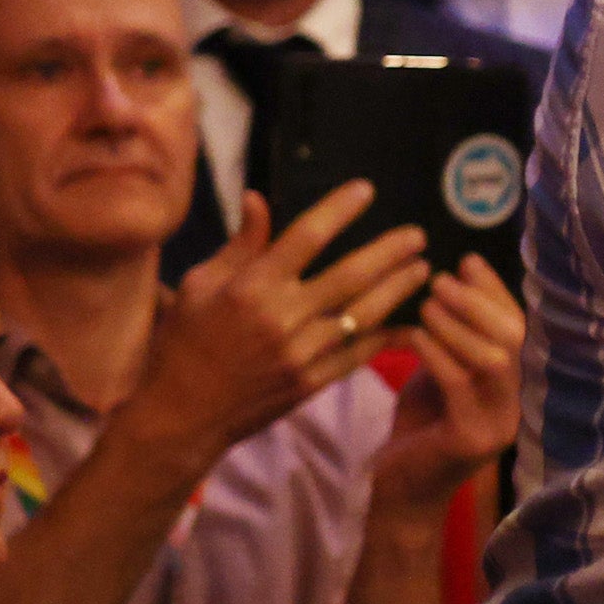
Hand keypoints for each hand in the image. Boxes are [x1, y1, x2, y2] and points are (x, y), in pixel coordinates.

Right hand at [129, 185, 430, 467]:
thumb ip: (240, 245)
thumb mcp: (199, 286)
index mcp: (251, 287)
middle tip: (417, 235)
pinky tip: (412, 323)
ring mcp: (301, 353)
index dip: (339, 209)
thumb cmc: (184, 342)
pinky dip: (388, 337)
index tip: (366, 190)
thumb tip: (258, 198)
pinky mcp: (311, 383)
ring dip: (397, 289)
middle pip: (350, 275)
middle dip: (389, 251)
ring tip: (423, 268)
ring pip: (364, 314)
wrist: (180, 414)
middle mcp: (281, 318)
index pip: (305, 237)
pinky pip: (359, 355)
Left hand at [368, 259, 525, 515]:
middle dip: (479, 302)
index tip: (466, 261)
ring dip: (459, 325)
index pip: (520, 326)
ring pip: (493, 360)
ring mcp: (499, 424)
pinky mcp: (471, 439)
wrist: (403, 490)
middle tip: (442, 279)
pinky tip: (414, 335)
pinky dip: (437, 353)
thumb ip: (456, 335)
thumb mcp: (443, 370)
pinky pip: (459, 386)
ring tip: (427, 304)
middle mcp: (518, 403)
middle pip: (515, 339)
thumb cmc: (420, 426)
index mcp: (517, 384)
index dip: (495, 291)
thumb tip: (458, 277)